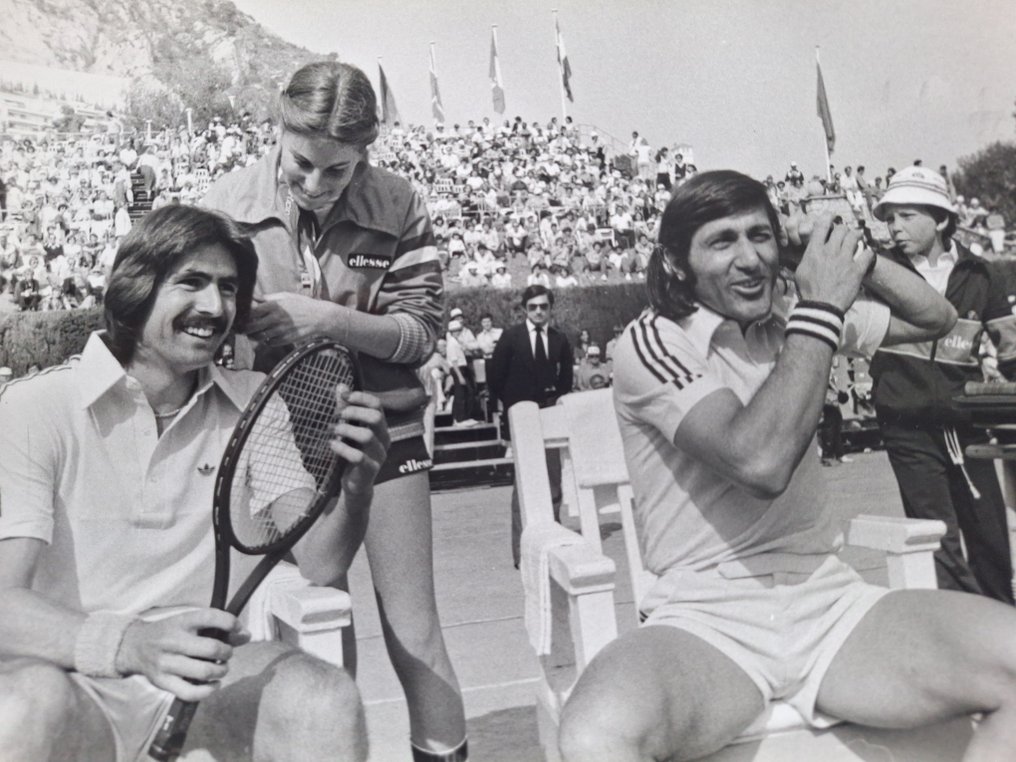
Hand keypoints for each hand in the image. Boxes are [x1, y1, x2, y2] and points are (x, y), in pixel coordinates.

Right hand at [115, 608, 248, 700]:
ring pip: (204, 671)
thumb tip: (247, 636)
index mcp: (181, 621)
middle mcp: (173, 641)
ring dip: (221, 670)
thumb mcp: (189, 623)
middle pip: (211, 648)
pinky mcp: (162, 682)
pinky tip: (214, 684)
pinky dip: (208, 690)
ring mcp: (166, 663)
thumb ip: (218, 628)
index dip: (231, 623)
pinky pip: (190, 692)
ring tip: (221, 668)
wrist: (134, 647)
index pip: (211, 617)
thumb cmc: (170, 633)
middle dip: (227, 652)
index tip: (238, 629)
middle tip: (226, 653)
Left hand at [245, 293, 338, 346]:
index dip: (244, 316)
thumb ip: (268, 298)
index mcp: (274, 306)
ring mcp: (281, 330)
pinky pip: (270, 343)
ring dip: (254, 336)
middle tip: (243, 328)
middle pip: (252, 327)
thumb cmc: (302, 304)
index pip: (251, 312)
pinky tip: (268, 337)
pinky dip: (266, 341)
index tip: (242, 317)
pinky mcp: (286, 339)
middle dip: (245, 328)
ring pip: (259, 337)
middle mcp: (275, 318)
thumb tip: (253, 297)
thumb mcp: (285, 296)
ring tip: (254, 334)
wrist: (319, 317)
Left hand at [331, 387, 389, 497]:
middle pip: (375, 418)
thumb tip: (340, 386)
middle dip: (354, 412)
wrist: (356, 485)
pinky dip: (342, 448)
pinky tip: (332, 445)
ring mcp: (379, 455)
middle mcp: (384, 439)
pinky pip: (357, 456)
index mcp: (381, 428)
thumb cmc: (353, 454)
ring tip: (333, 430)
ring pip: (366, 436)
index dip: (361, 397)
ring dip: (346, 430)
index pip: (377, 405)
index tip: (343, 396)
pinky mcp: (370, 470)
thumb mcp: (350, 431)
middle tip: (337, 415)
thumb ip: (347, 410)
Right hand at [791, 213, 872, 311]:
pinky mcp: (856, 270)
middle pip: (841, 229)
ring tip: (857, 239)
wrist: (820, 307)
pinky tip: (867, 256)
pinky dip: (868, 253)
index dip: (827, 218)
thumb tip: (811, 251)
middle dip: (844, 230)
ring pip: (855, 237)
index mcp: (814, 251)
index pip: (822, 226)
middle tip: (845, 234)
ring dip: (856, 236)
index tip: (831, 217)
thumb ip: (808, 257)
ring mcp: (844, 260)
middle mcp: (830, 252)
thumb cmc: (808, 291)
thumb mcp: (800, 271)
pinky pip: (868, 254)